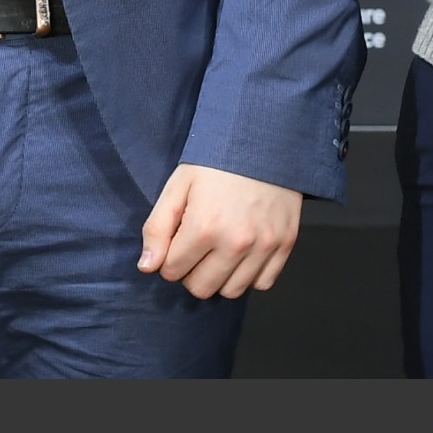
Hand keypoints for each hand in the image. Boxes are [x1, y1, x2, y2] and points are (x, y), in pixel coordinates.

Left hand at [138, 164, 302, 299]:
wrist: (264, 140)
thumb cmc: (218, 162)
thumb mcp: (178, 185)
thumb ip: (157, 227)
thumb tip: (147, 267)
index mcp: (204, 226)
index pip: (172, 271)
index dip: (169, 257)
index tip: (178, 240)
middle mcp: (236, 242)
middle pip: (201, 288)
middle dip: (191, 271)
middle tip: (197, 247)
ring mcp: (264, 246)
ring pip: (231, 291)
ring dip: (220, 277)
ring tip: (219, 250)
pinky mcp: (284, 245)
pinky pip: (262, 284)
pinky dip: (250, 275)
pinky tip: (242, 254)